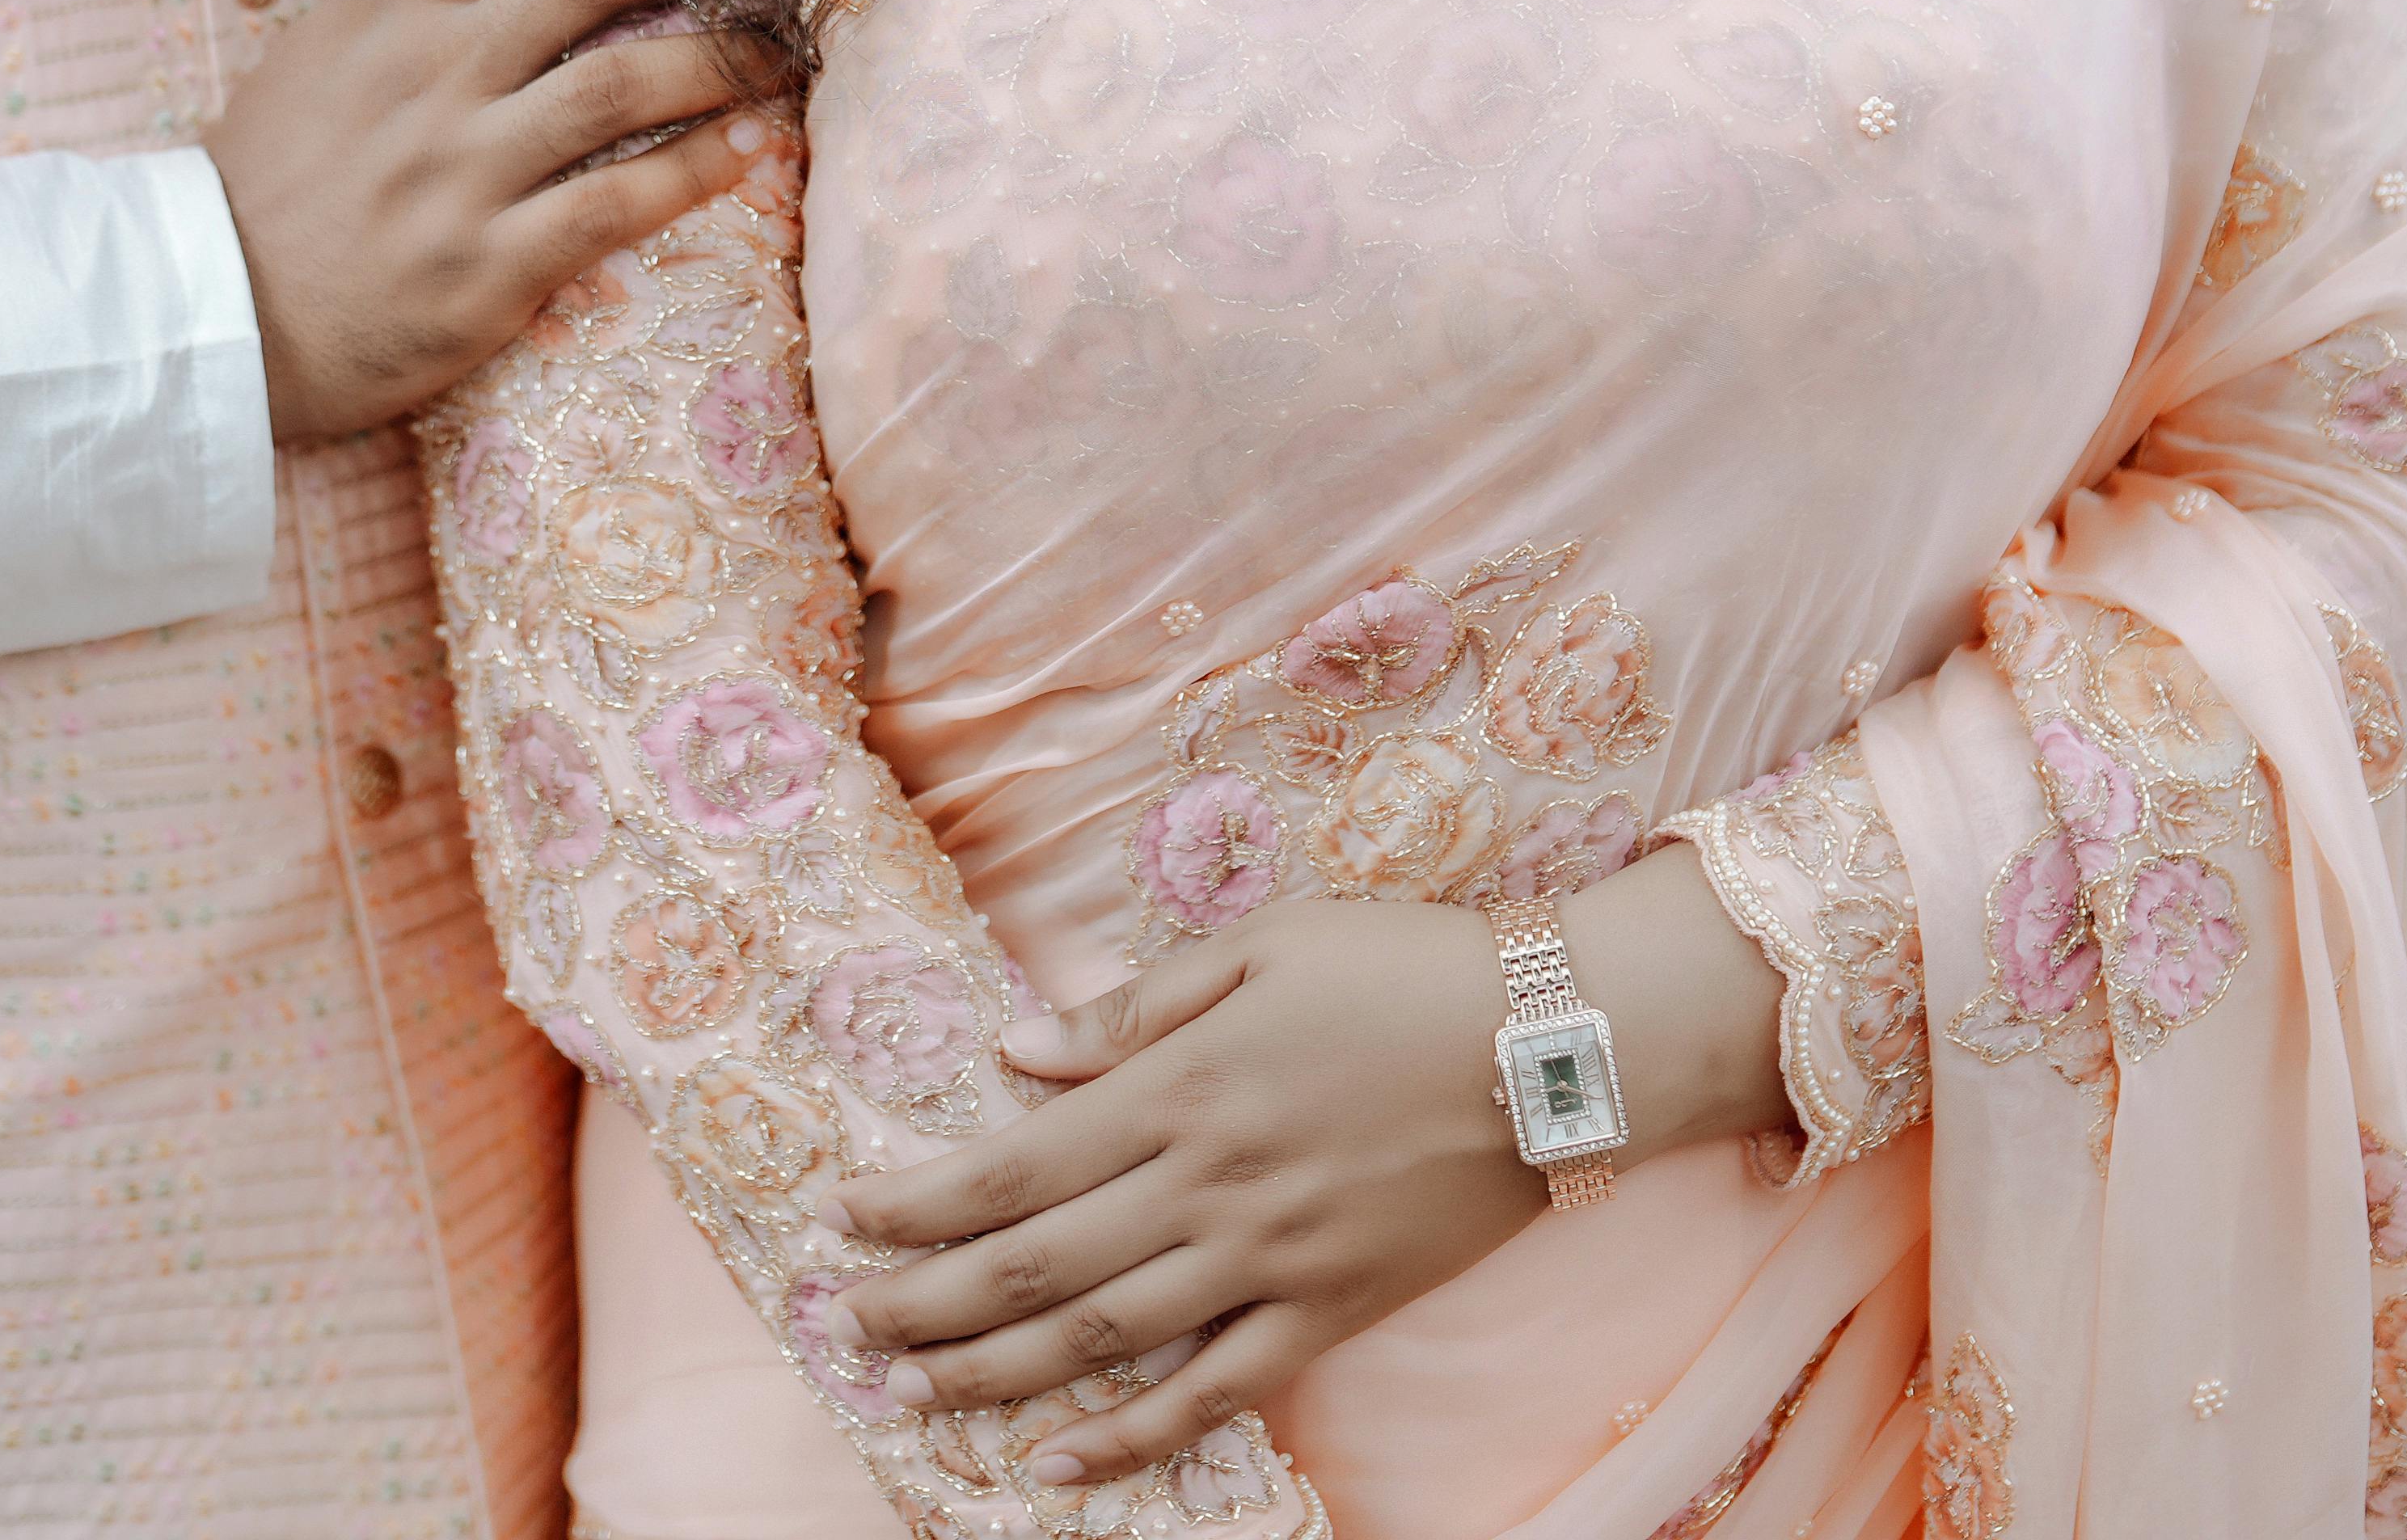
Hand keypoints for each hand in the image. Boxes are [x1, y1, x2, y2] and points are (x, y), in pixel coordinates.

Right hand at [207, 0, 785, 441]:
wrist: (209, 315)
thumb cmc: (271, 179)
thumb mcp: (325, 51)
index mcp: (396, 4)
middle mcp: (438, 70)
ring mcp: (464, 168)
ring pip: (626, 82)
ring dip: (728, 56)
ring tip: (787, 46)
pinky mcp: (487, 265)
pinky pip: (615, 203)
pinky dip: (694, 170)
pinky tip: (746, 149)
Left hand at [826, 857, 1786, 1486]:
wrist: (1562, 1038)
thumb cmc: (1406, 969)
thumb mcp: (1263, 946)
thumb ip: (1133, 1011)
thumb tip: (1015, 1054)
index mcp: (1180, 1086)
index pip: (1013, 1163)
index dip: (919, 1202)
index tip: (844, 1218)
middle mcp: (1208, 1185)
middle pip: (1036, 1262)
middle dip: (926, 1299)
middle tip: (846, 1324)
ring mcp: (1270, 1260)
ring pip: (1104, 1335)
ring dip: (997, 1371)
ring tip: (914, 1392)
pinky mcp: (1331, 1311)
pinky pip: (1215, 1393)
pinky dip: (1133, 1436)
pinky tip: (1060, 1460)